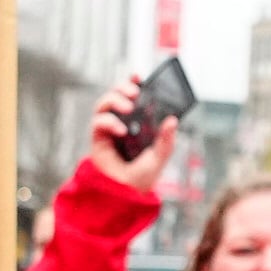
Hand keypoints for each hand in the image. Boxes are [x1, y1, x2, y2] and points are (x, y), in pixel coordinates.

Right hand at [87, 73, 176, 194]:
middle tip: (134, 92)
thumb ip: (166, 140)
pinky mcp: (98, 138)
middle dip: (123, 88)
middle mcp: (122, 122)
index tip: (139, 76)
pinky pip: (98, 121)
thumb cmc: (142, 177)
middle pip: (116, 95)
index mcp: (137, 123)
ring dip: (115, 100)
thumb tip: (173, 120)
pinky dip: (109, 121)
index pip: (134, 97)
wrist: (124, 194)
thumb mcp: (159, 157)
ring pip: (104, 103)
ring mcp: (108, 129)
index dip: (133, 83)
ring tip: (128, 108)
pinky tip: (121, 130)